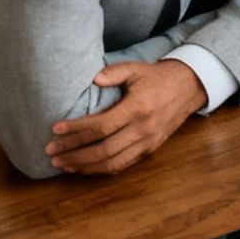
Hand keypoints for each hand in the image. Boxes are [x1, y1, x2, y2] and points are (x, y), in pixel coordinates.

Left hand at [44, 60, 206, 174]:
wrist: (189, 88)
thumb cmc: (157, 77)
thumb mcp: (136, 68)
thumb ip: (114, 72)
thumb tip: (92, 80)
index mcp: (138, 108)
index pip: (101, 126)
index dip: (76, 130)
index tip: (55, 129)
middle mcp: (143, 129)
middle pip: (102, 149)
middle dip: (73, 153)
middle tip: (50, 153)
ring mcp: (147, 142)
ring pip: (111, 163)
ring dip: (84, 166)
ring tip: (62, 164)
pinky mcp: (149, 149)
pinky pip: (122, 165)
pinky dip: (100, 169)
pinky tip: (83, 167)